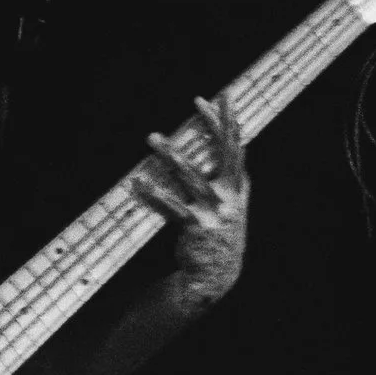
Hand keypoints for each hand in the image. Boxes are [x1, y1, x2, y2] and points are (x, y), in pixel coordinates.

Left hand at [133, 94, 247, 303]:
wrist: (216, 277)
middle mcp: (230, 196)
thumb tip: (219, 150)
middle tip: (194, 102)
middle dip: (209, 125)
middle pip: (222, 153)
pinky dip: (152, 194)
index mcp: (238, 188)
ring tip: (153, 138)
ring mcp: (214, 211)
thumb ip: (226, 180)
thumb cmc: (217, 236)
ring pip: (190, 176)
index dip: (227, 122)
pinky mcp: (196, 227)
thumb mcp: (230, 206)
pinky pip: (170, 206)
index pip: (235, 147)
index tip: (219, 97)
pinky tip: (137, 182)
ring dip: (170, 155)